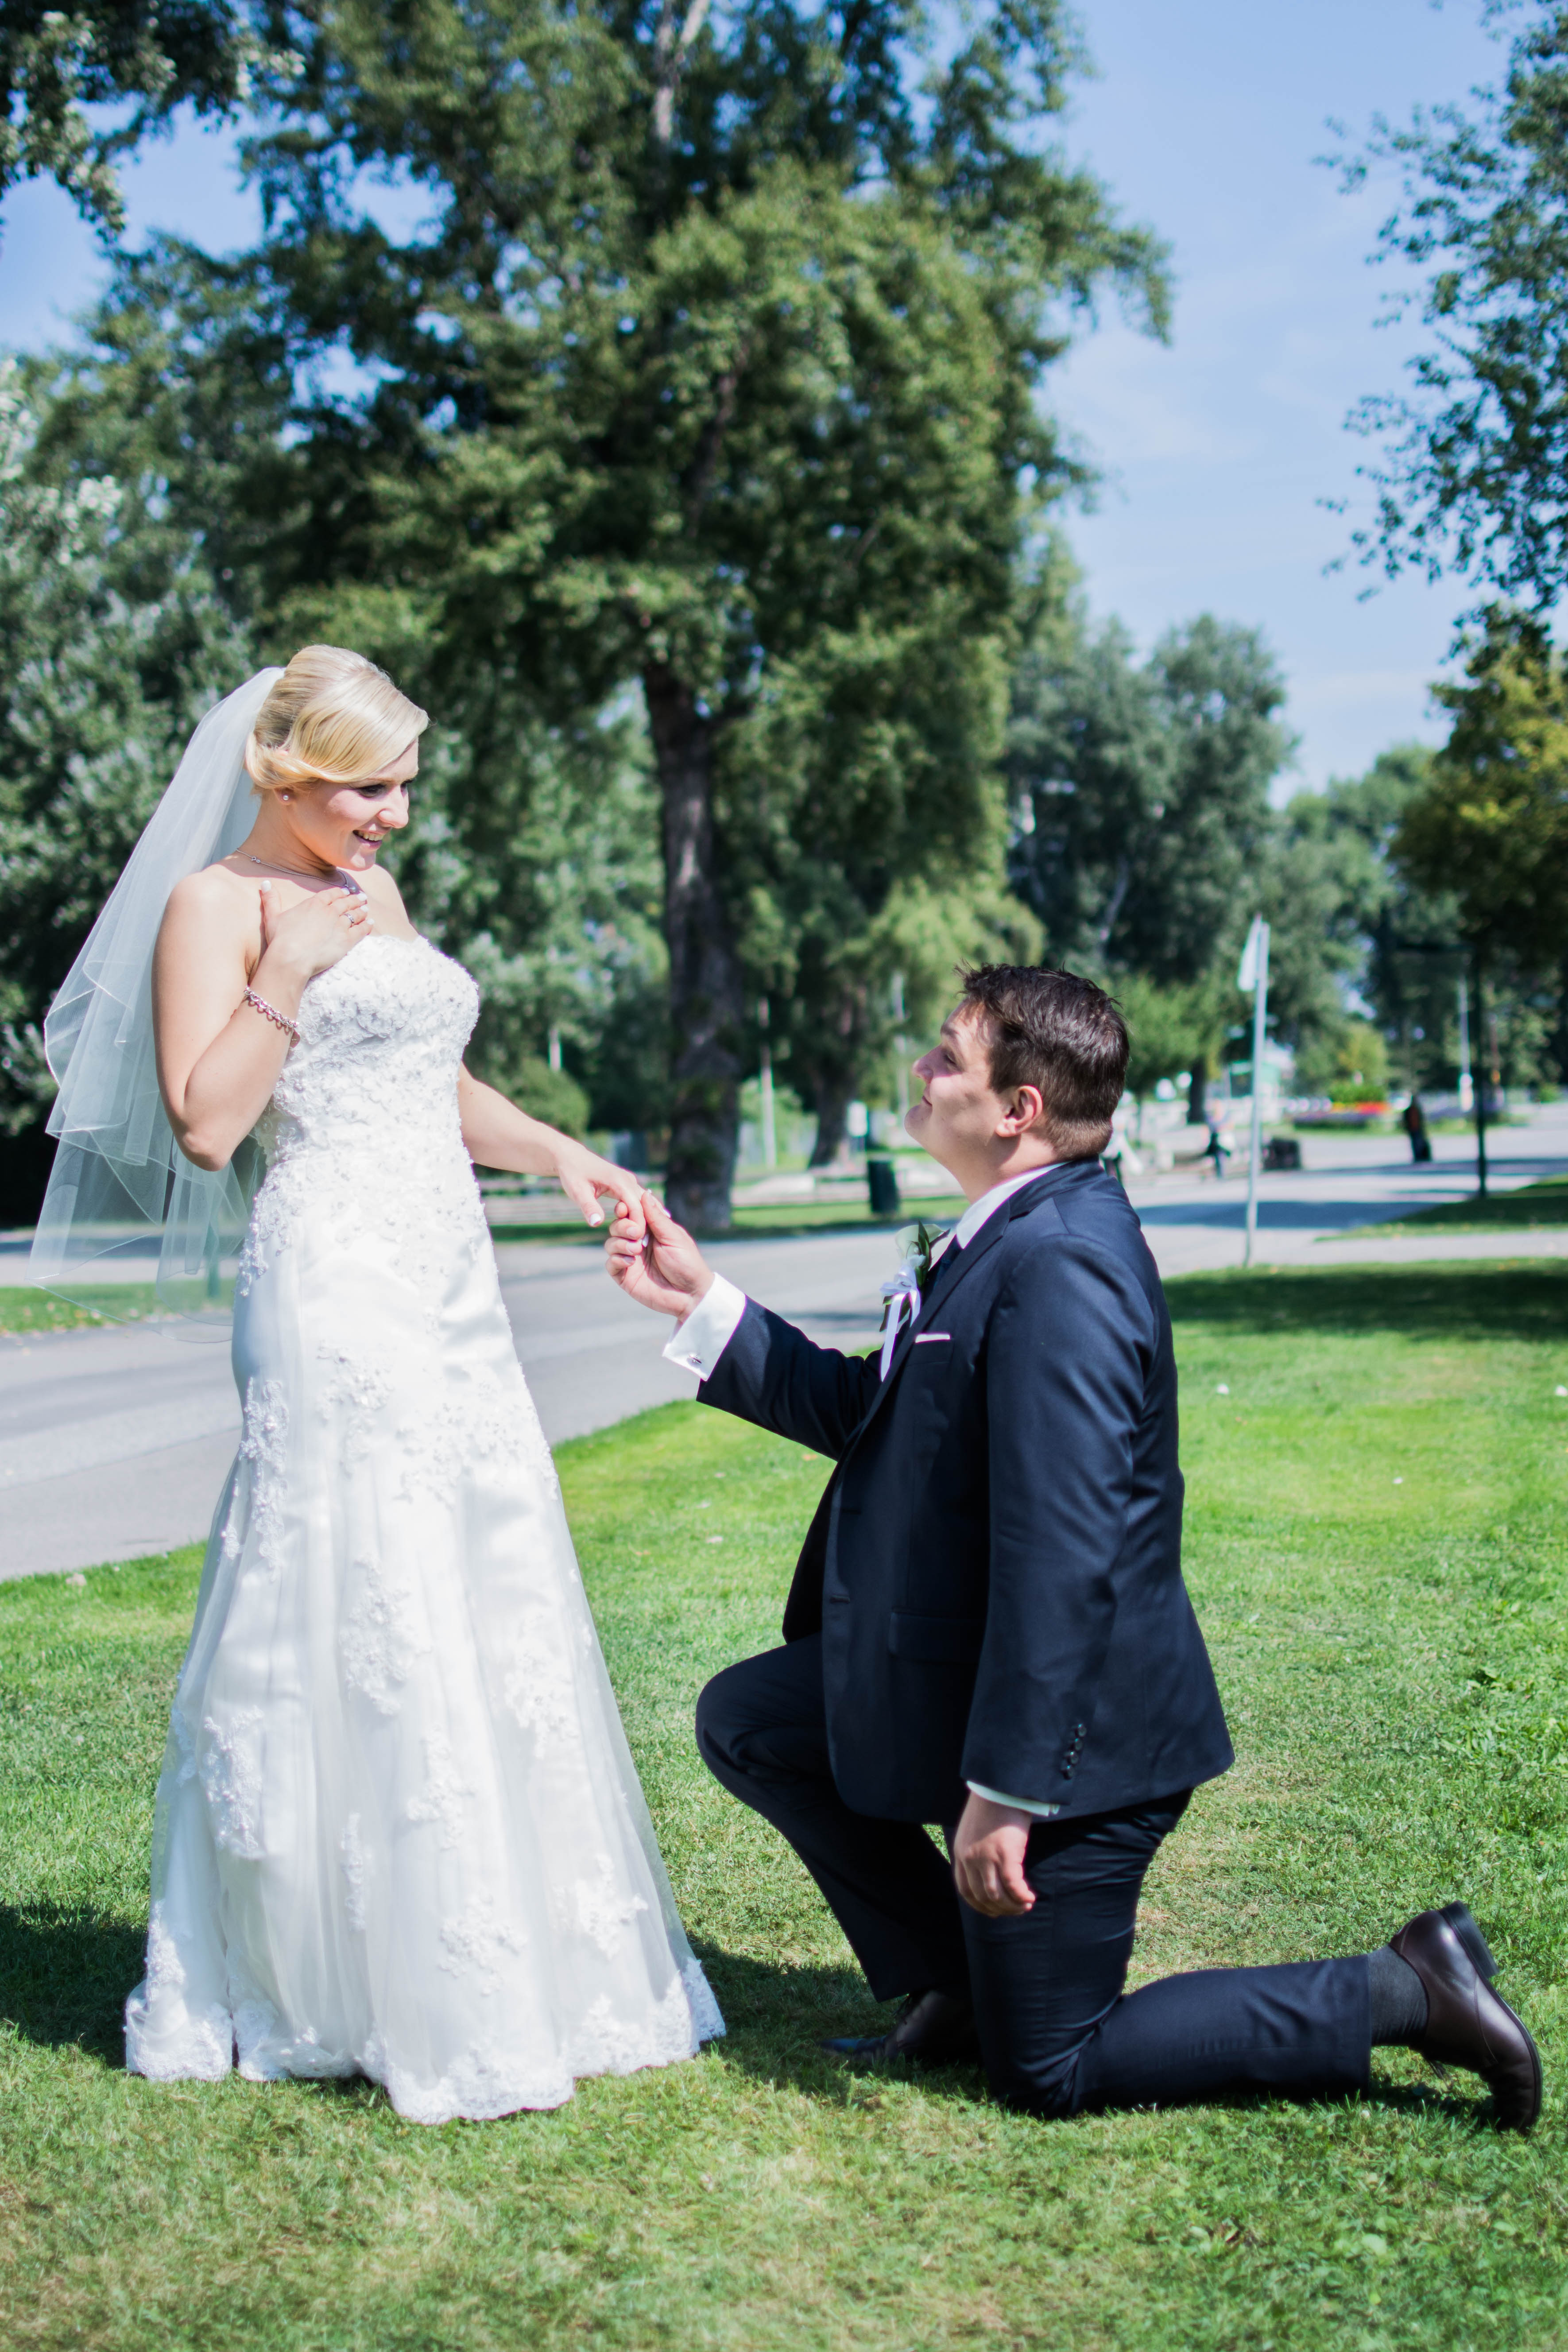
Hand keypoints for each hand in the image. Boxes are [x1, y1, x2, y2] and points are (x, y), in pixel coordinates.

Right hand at [257, 880, 371, 981]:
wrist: (291, 958)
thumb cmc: (280, 939)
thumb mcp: (272, 917)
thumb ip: (271, 900)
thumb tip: (265, 883)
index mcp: (313, 904)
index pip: (330, 894)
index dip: (339, 893)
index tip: (345, 892)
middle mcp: (329, 912)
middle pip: (345, 903)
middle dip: (354, 899)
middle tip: (361, 897)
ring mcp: (340, 925)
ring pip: (355, 915)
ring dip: (361, 911)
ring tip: (366, 909)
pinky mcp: (347, 940)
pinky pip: (361, 930)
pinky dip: (367, 926)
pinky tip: (371, 923)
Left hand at [552, 1138, 645, 1233]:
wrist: (571, 1157)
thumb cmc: (573, 1173)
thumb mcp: (577, 1191)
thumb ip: (588, 1207)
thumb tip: (596, 1224)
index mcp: (619, 1181)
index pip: (636, 1206)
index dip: (638, 1225)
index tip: (637, 1242)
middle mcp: (628, 1180)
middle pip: (644, 1205)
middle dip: (645, 1224)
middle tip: (644, 1245)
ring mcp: (629, 1181)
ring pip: (644, 1202)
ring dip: (647, 1218)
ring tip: (649, 1238)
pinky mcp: (626, 1184)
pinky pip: (639, 1199)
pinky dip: (643, 1211)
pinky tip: (650, 1225)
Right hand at [605, 1190, 714, 1318]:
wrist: (690, 1295)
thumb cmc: (687, 1263)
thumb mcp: (673, 1237)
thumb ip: (656, 1217)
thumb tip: (645, 1193)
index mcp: (651, 1230)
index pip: (630, 1214)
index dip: (625, 1209)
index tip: (625, 1208)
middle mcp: (637, 1242)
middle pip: (617, 1226)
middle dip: (623, 1226)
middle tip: (637, 1233)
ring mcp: (630, 1259)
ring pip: (610, 1243)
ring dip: (620, 1243)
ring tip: (637, 1250)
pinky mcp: (625, 1276)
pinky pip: (610, 1264)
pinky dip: (617, 1259)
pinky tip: (631, 1262)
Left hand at [952, 1792, 1034, 1916]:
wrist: (999, 1785)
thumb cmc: (992, 1805)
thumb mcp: (974, 1830)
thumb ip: (976, 1850)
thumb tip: (989, 1871)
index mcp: (960, 1852)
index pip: (966, 1890)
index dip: (980, 1905)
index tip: (994, 1911)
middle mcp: (970, 1858)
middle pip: (983, 1896)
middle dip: (1001, 1908)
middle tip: (1017, 1909)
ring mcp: (986, 1857)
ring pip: (997, 1895)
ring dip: (1013, 1906)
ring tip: (1025, 1905)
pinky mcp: (1005, 1853)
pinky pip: (1013, 1885)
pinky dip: (1022, 1896)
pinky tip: (1030, 1898)